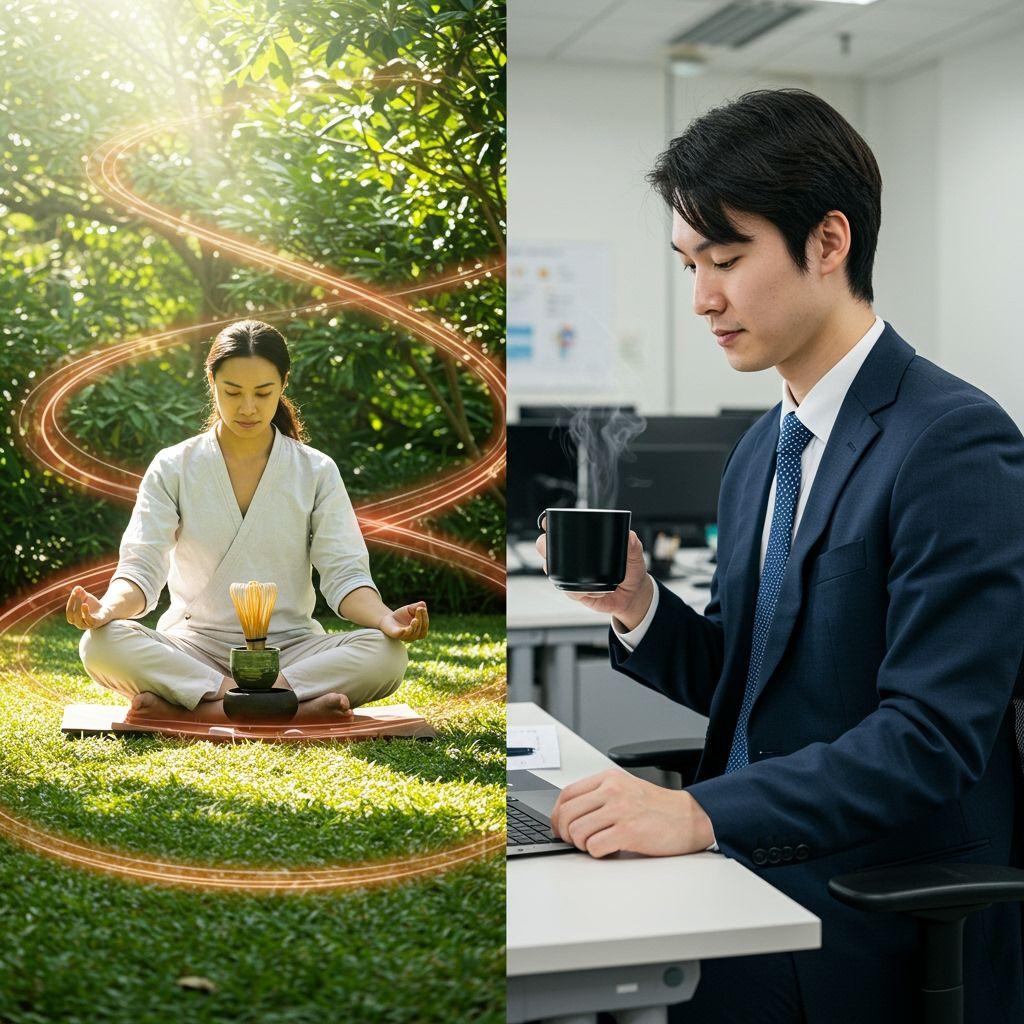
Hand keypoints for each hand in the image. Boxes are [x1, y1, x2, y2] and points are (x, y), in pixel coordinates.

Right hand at [65, 585, 114, 630]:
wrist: (106, 610)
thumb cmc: (93, 604)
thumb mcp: (86, 597)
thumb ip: (80, 593)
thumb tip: (77, 588)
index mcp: (74, 618)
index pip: (69, 610)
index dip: (71, 601)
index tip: (75, 592)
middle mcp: (78, 623)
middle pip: (72, 615)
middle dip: (74, 603)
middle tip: (77, 593)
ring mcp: (86, 625)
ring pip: (78, 619)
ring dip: (78, 608)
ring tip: (81, 598)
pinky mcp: (95, 624)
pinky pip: (88, 620)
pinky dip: (85, 612)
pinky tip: (85, 605)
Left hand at [378, 601, 428, 642]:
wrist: (388, 618)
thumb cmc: (402, 615)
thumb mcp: (410, 609)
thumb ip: (417, 606)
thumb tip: (423, 604)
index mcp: (419, 630)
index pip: (425, 625)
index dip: (425, 617)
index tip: (422, 608)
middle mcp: (413, 636)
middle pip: (420, 630)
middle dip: (421, 619)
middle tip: (418, 609)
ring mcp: (404, 636)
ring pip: (412, 633)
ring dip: (414, 626)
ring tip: (415, 619)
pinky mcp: (395, 634)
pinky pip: (400, 635)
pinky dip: (404, 632)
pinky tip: (405, 629)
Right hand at [536, 524, 653, 628]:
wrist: (632, 595)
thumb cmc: (631, 570)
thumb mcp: (635, 556)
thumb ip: (633, 545)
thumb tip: (629, 536)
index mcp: (585, 541)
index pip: (559, 528)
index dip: (549, 524)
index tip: (546, 523)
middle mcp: (573, 556)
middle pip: (546, 546)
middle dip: (545, 548)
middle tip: (559, 555)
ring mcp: (570, 573)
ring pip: (552, 570)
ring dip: (568, 576)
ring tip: (595, 583)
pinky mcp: (573, 591)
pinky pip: (567, 591)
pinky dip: (580, 592)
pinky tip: (596, 592)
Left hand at [550, 768, 714, 857]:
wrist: (690, 817)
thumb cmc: (659, 807)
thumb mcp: (626, 789)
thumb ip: (600, 796)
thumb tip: (569, 815)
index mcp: (609, 778)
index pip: (567, 794)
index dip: (557, 814)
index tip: (559, 826)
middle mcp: (612, 791)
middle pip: (567, 813)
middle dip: (565, 833)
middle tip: (574, 841)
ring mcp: (620, 810)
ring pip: (577, 832)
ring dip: (582, 845)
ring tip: (596, 845)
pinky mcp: (628, 832)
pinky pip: (594, 847)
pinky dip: (597, 853)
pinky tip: (610, 850)